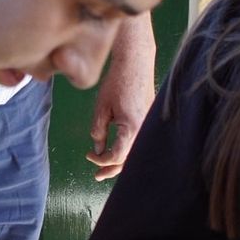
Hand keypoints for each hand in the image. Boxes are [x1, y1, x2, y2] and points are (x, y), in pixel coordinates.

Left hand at [86, 13, 155, 179]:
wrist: (136, 64)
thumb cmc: (117, 83)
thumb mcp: (101, 108)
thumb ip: (98, 131)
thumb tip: (98, 148)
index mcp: (131, 128)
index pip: (116, 156)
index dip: (100, 161)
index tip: (89, 155)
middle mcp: (144, 130)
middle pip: (128, 160)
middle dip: (111, 169)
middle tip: (97, 175)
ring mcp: (149, 126)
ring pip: (135, 153)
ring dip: (120, 162)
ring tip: (106, 169)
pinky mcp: (150, 122)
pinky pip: (139, 142)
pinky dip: (128, 150)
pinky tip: (117, 152)